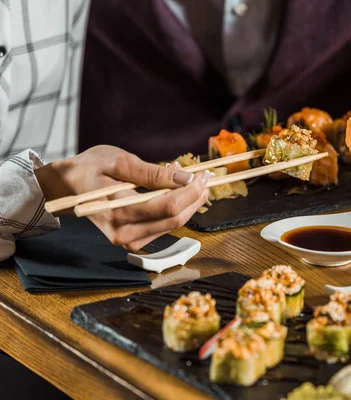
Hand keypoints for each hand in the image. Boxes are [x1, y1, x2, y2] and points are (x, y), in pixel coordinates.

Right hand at [35, 145, 209, 250]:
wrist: (66, 187)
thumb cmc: (90, 169)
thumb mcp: (119, 161)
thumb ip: (152, 172)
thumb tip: (185, 178)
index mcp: (116, 210)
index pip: (166, 206)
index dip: (191, 192)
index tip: (204, 175)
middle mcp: (123, 232)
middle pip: (174, 218)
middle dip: (195, 197)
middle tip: (205, 177)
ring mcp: (127, 241)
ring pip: (173, 225)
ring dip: (188, 203)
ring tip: (190, 181)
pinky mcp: (132, 242)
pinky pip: (164, 227)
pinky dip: (175, 210)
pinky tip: (176, 193)